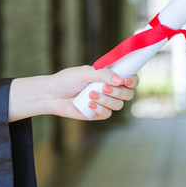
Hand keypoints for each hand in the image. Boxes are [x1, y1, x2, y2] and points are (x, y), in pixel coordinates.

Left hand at [8, 66, 138, 121]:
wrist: (52, 95)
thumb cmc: (67, 80)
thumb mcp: (84, 72)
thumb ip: (103, 74)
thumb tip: (120, 80)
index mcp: (110, 77)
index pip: (130, 79)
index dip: (133, 80)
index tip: (126, 81)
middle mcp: (110, 89)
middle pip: (128, 94)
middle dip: (118, 92)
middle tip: (104, 88)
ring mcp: (105, 102)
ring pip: (118, 105)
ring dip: (106, 100)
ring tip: (90, 95)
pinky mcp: (98, 113)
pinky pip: (107, 113)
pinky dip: (99, 108)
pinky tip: (88, 104)